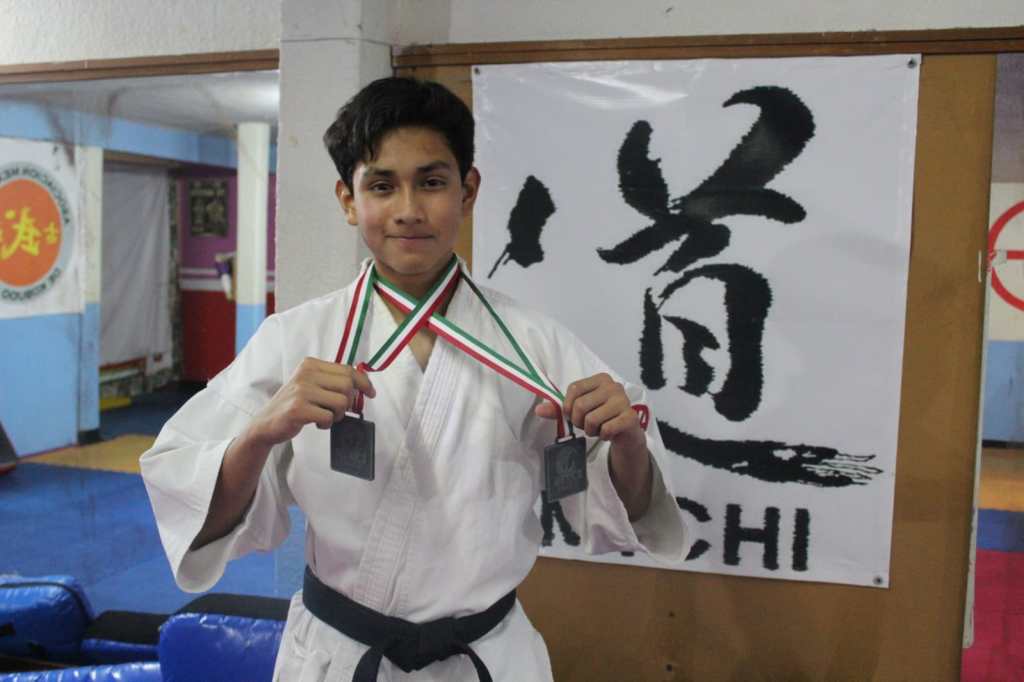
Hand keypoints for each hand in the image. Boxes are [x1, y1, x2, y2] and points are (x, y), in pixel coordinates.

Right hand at [244, 357, 374, 448]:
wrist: (266, 423)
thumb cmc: (293, 404)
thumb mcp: (310, 384)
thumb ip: (332, 381)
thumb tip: (362, 386)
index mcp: (310, 364)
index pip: (347, 369)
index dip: (363, 382)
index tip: (371, 393)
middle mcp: (306, 374)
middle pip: (347, 385)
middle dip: (349, 402)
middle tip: (338, 411)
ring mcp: (301, 391)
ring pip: (341, 402)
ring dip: (338, 415)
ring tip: (325, 417)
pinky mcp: (298, 409)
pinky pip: (328, 417)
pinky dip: (327, 424)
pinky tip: (316, 423)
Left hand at [535, 373, 651, 518]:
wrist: (626, 432)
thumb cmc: (602, 417)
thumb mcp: (579, 411)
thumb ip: (559, 409)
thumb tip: (539, 409)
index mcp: (600, 379)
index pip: (574, 388)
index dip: (567, 406)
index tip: (571, 415)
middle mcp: (613, 386)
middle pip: (580, 405)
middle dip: (579, 421)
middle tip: (587, 425)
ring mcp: (624, 401)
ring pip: (592, 419)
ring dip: (591, 430)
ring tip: (598, 428)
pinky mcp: (630, 417)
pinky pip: (606, 429)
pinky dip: (603, 435)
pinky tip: (608, 433)